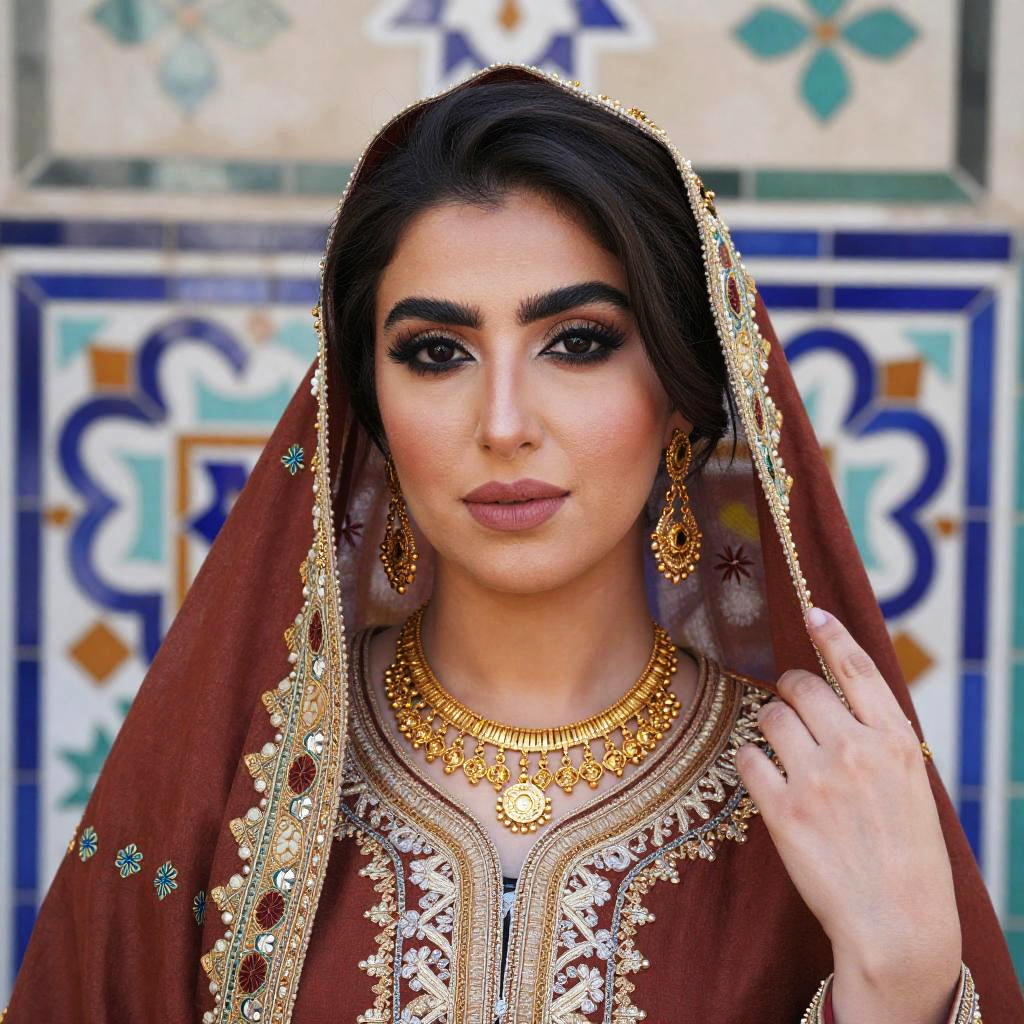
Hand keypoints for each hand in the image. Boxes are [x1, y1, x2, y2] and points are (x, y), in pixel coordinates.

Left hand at [735, 608, 961, 1019]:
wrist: (898, 925)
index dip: (832, 635)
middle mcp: (856, 750)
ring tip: (784, 754)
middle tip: (791, 708)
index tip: (812, 613)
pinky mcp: (783, 811)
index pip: (857, 669)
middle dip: (789, 690)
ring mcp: (817, 779)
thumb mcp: (910, 784)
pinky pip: (747, 759)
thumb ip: (876, 737)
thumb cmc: (906, 854)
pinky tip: (766, 779)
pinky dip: (751, 762)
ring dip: (769, 727)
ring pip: (769, 717)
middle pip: (799, 685)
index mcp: (896, 742)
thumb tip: (837, 696)